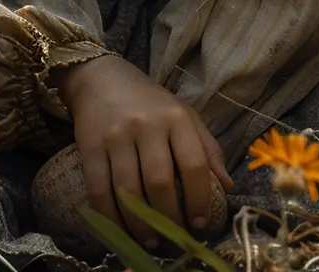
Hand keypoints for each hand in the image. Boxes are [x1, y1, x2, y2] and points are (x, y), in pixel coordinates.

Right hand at [54, 55, 233, 247]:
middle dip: (169, 219)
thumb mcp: (184, 114)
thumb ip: (207, 148)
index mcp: (175, 117)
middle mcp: (146, 124)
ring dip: (140, 225)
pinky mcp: (90, 146)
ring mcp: (116, 135)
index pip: (194, 164)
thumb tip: (228, 186)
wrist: (101, 77)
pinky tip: (120, 230)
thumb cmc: (149, 101)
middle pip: (160, 183)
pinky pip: (99, 190)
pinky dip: (109, 217)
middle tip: (174, 237)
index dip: (200, 200)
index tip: (200, 224)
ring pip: (129, 191)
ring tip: (151, 241)